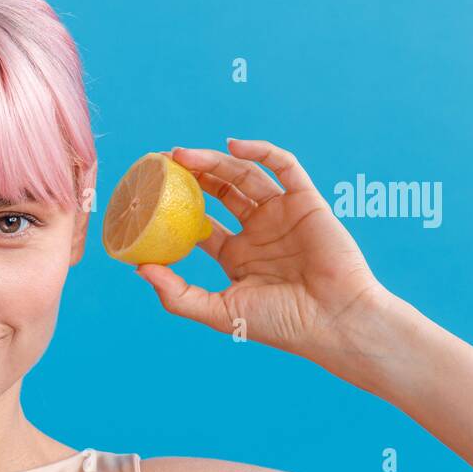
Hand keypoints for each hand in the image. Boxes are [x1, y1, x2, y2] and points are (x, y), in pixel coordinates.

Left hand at [137, 138, 390, 360]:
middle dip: (193, 176)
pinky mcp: (307, 202)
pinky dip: (261, 152)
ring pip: (244, 176)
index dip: (176, 207)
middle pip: (220, 192)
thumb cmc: (281, 324)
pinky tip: (232, 147)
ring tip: (182, 155)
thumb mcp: (219, 313)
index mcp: (236, 256)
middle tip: (163, 163)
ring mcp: (282, 215)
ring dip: (214, 162)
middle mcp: (258, 232)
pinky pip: (285, 167)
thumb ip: (178, 295)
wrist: (334, 321)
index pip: (201, 223)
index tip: (151, 193)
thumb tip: (139, 268)